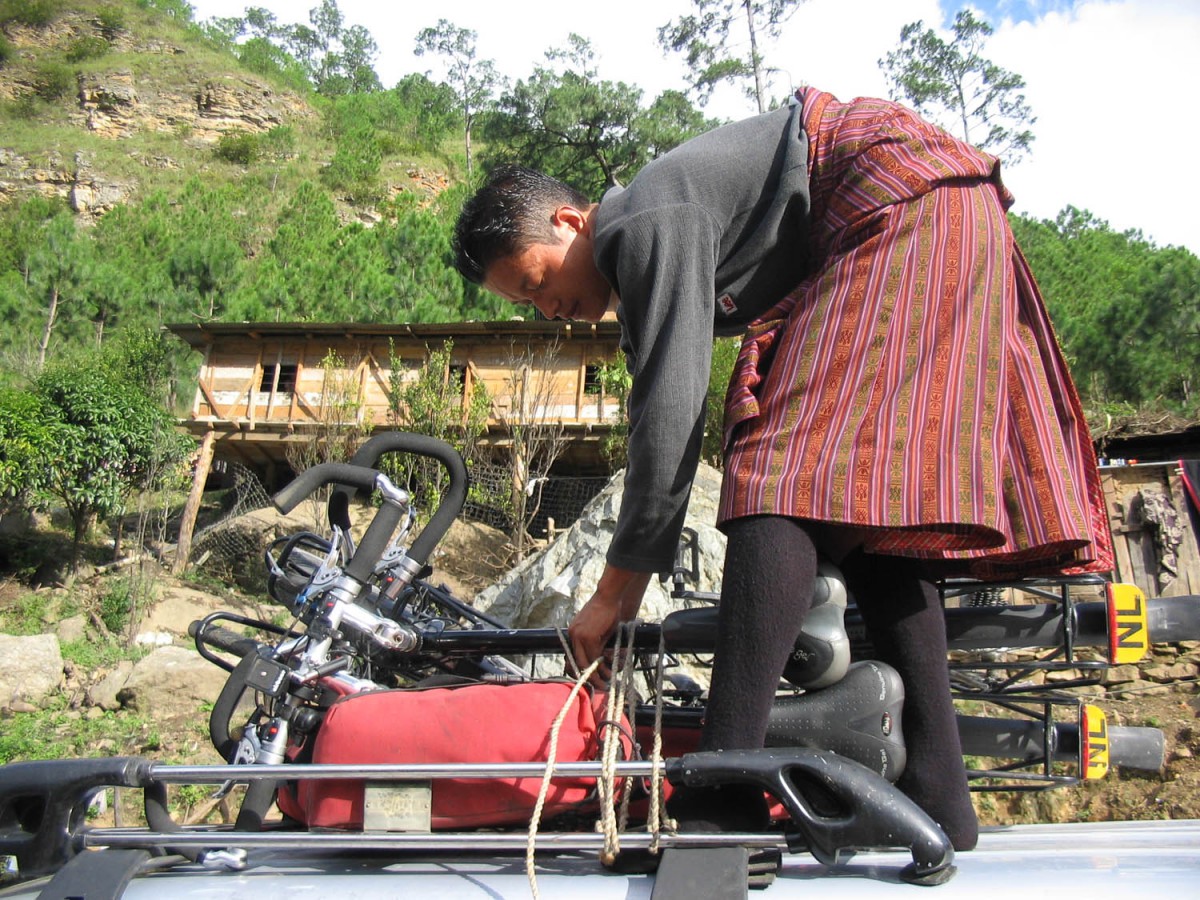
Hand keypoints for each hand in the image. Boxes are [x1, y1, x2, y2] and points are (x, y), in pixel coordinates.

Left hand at [568, 563, 650, 686]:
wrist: (608, 597)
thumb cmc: (606, 610)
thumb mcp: (598, 630)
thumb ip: (595, 643)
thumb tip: (600, 659)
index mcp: (573, 634)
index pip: (572, 657)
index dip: (579, 670)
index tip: (589, 678)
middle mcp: (573, 636)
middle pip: (576, 662)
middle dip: (587, 677)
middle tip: (598, 685)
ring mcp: (579, 636)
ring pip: (584, 662)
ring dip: (595, 674)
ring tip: (604, 682)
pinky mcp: (588, 637)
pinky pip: (594, 656)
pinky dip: (601, 666)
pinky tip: (608, 671)